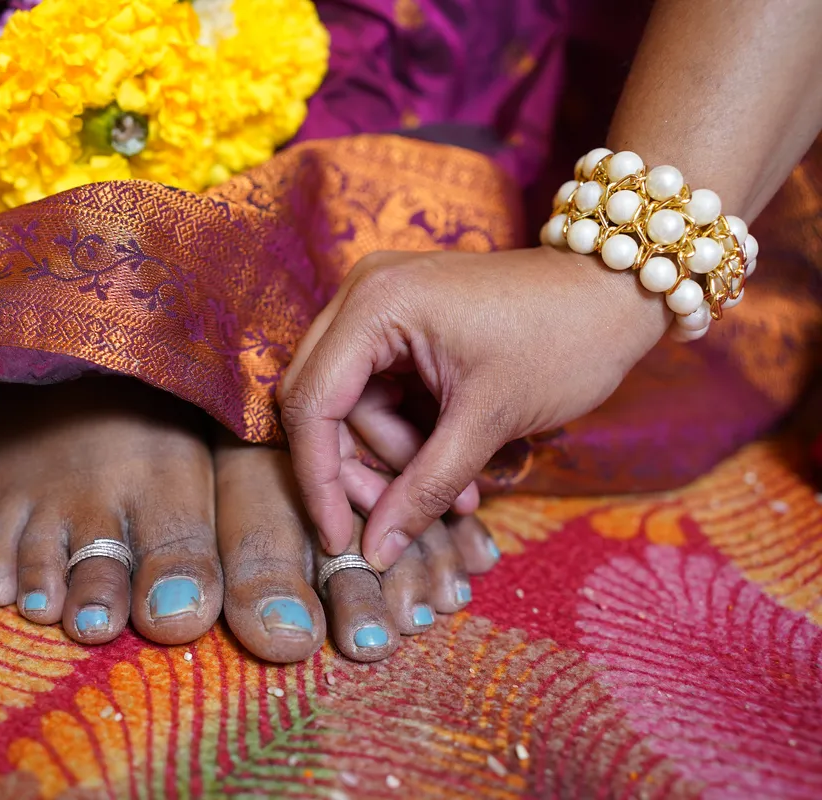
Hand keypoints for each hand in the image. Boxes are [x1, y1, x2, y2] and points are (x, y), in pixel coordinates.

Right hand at [278, 246, 670, 569]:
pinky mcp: (400, 321)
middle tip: (401, 517)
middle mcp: (363, 293)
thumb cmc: (563, 341)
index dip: (319, 479)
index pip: (312, 403)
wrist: (616, 294)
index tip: (339, 538)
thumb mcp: (489, 422)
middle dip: (359, 468)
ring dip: (395, 456)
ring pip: (350, 404)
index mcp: (376, 304)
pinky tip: (453, 463)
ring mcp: (380, 304)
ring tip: (460, 491)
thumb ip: (425, 488)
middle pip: (320, 402)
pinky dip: (408, 433)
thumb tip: (376, 551)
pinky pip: (378, 391)